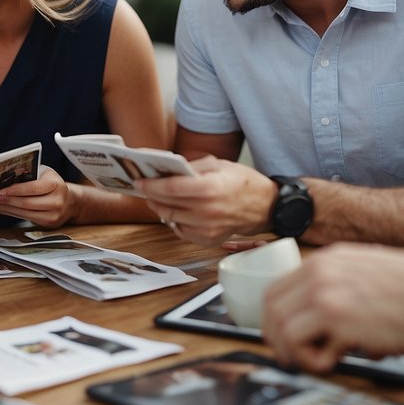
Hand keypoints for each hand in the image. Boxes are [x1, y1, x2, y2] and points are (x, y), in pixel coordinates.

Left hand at [0, 166, 76, 228]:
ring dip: (7, 209)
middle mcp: (57, 201)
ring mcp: (54, 215)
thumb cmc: (52, 184)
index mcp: (56, 185)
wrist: (69, 201)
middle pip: (27, 203)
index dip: (14, 190)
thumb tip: (4, 180)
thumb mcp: (44, 174)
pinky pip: (26, 219)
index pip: (32, 188)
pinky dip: (13, 214)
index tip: (0, 191)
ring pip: (25, 213)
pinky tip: (4, 210)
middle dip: (7, 201)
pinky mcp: (49, 224)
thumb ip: (29, 175)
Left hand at [138, 156, 275, 245]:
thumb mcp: (219, 165)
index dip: (151, 185)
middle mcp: (207, 211)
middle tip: (143, 187)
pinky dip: (175, 220)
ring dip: (159, 208)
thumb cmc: (242, 183)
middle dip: (151, 195)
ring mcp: (207, 228)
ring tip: (155, 198)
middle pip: (167, 204)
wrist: (264, 207)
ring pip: (170, 218)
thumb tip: (167, 168)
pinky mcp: (207, 240)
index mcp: (209, 188)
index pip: (171, 188)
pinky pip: (181, 230)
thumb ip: (192, 166)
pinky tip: (176, 210)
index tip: (139, 181)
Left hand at [260, 243, 403, 371]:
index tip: (281, 336)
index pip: (278, 287)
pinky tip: (333, 361)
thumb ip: (342, 287)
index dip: (275, 317)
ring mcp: (324, 292)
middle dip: (276, 336)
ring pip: (280, 327)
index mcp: (327, 260)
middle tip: (290, 356)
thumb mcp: (370, 274)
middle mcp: (320, 271)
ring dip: (294, 351)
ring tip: (318, 362)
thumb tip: (321, 320)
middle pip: (271, 307)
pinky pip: (297, 342)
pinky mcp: (333, 316)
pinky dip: (310, 359)